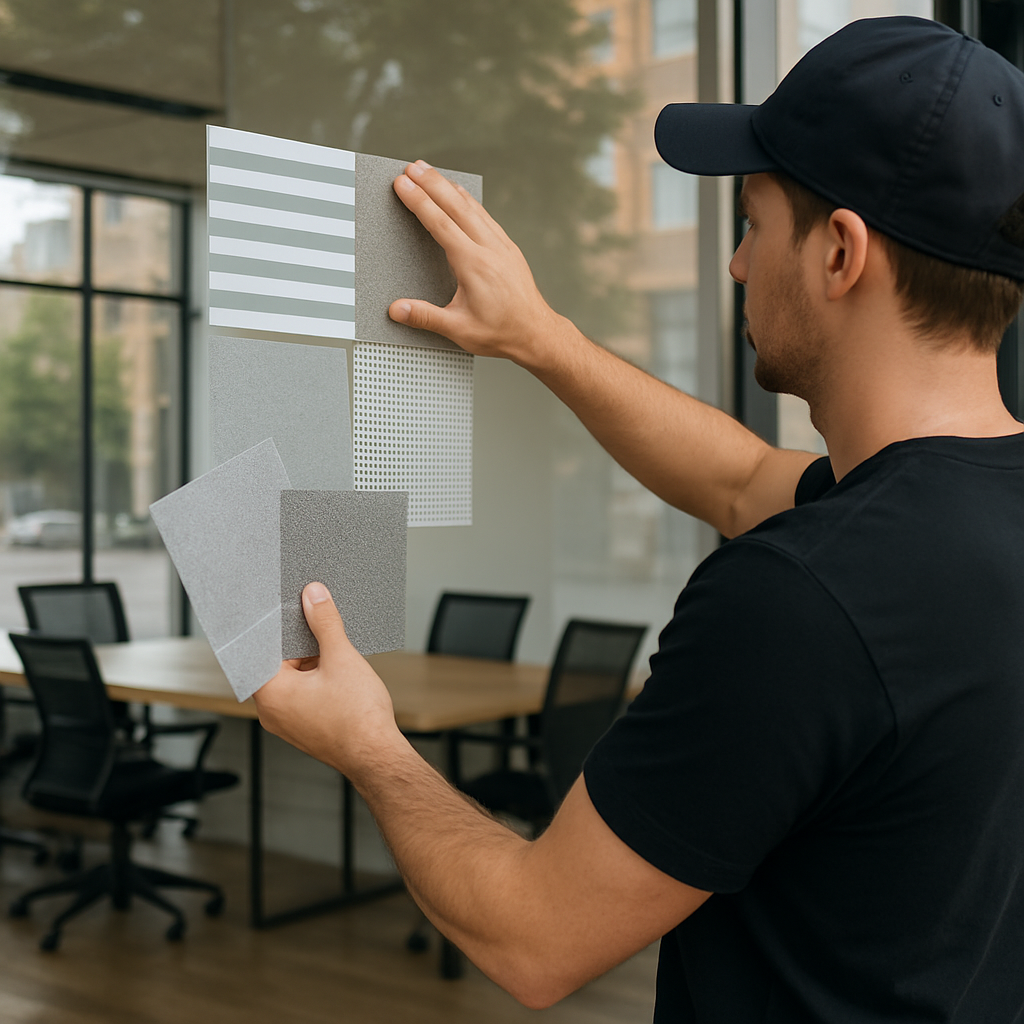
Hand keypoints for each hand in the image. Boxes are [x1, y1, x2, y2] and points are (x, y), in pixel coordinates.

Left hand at [252, 583, 402, 779]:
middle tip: (319, 625)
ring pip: (292, 679)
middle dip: (300, 643)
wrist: (378, 755)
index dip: (277, 627)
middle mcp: (272, 712)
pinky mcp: (304, 728)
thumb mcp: (341, 658)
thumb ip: (324, 623)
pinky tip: (338, 673)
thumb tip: (313, 597)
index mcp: (271, 694)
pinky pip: (302, 696)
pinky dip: (316, 680)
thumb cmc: (358, 718)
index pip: (261, 649)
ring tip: (335, 654)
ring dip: (311, 663)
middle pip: (278, 663)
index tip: (289, 610)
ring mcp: (288, 723)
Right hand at [389, 161, 570, 365]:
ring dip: (449, 187)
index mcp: (474, 265)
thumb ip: (425, 317)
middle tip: (411, 166)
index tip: (403, 184)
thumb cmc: (501, 333)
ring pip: (473, 207)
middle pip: (456, 206)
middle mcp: (490, 249)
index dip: (419, 202)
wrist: (537, 334)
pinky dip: (468, 201)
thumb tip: (396, 309)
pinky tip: (460, 195)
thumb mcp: (458, 329)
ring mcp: (502, 246)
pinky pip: (486, 216)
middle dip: (432, 183)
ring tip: (430, 172)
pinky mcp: (509, 248)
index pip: (441, 224)